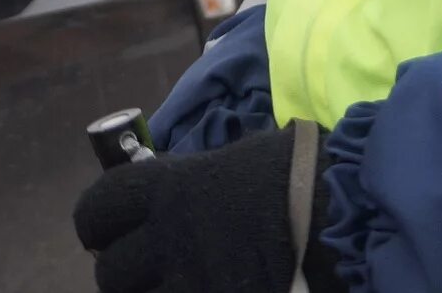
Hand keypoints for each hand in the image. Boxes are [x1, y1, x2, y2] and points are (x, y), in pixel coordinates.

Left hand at [73, 126, 337, 292]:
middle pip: (109, 272)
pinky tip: (205, 288)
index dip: (96, 224)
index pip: (95, 211)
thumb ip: (187, 182)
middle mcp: (168, 240)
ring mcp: (192, 284)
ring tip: (175, 283)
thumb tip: (167, 194)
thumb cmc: (296, 176)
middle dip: (123, 273)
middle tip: (145, 270)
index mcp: (167, 189)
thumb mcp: (230, 162)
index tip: (107, 231)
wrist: (346, 216)